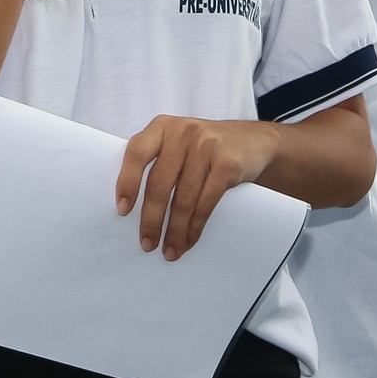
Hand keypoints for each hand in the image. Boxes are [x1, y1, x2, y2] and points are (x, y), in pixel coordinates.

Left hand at [115, 115, 280, 260]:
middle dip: (151, 220)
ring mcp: (207, 146)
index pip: (137, 153)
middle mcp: (183, 132)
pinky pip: (205, 203)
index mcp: (162, 127)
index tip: (123, 210)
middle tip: (147, 244)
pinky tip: (189, 239)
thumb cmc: (206, 147)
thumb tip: (133, 209)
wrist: (253, 140)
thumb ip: (158, 161)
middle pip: (160, 184)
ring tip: (170, 250)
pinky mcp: (227, 164)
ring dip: (175, 231)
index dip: (127, 182)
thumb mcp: (179, 142)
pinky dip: (195, 227)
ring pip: (183, 199)